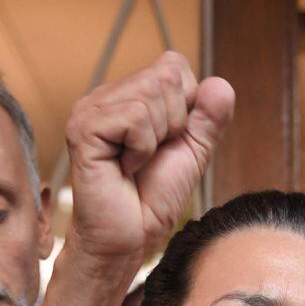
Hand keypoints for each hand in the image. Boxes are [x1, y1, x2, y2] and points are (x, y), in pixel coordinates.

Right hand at [65, 51, 234, 265]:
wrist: (128, 239)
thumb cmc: (152, 200)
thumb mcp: (192, 153)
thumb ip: (209, 118)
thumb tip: (221, 83)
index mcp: (128, 95)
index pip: (174, 65)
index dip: (185, 108)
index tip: (164, 144)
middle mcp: (105, 96)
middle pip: (166, 75)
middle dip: (174, 123)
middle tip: (149, 157)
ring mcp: (90, 110)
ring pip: (152, 93)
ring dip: (157, 139)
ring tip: (135, 164)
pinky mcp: (83, 129)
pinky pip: (135, 117)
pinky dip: (142, 149)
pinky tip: (124, 168)